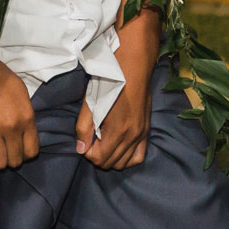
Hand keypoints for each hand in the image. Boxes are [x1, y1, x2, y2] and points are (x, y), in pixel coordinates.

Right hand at [0, 59, 38, 170]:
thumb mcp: (20, 91)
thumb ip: (25, 113)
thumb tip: (25, 131)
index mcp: (26, 116)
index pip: (32, 151)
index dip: (25, 152)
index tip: (18, 148)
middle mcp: (12, 126)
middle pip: (15, 160)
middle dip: (10, 156)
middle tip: (3, 147)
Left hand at [77, 13, 157, 169]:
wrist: (133, 65)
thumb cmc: (109, 81)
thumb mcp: (90, 103)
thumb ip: (84, 128)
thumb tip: (81, 149)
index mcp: (118, 131)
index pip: (99, 159)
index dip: (88, 152)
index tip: (85, 140)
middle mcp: (132, 137)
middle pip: (111, 163)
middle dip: (98, 156)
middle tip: (92, 140)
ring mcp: (142, 134)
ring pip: (125, 163)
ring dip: (112, 157)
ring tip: (104, 142)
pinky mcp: (147, 130)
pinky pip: (139, 155)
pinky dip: (128, 156)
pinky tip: (119, 145)